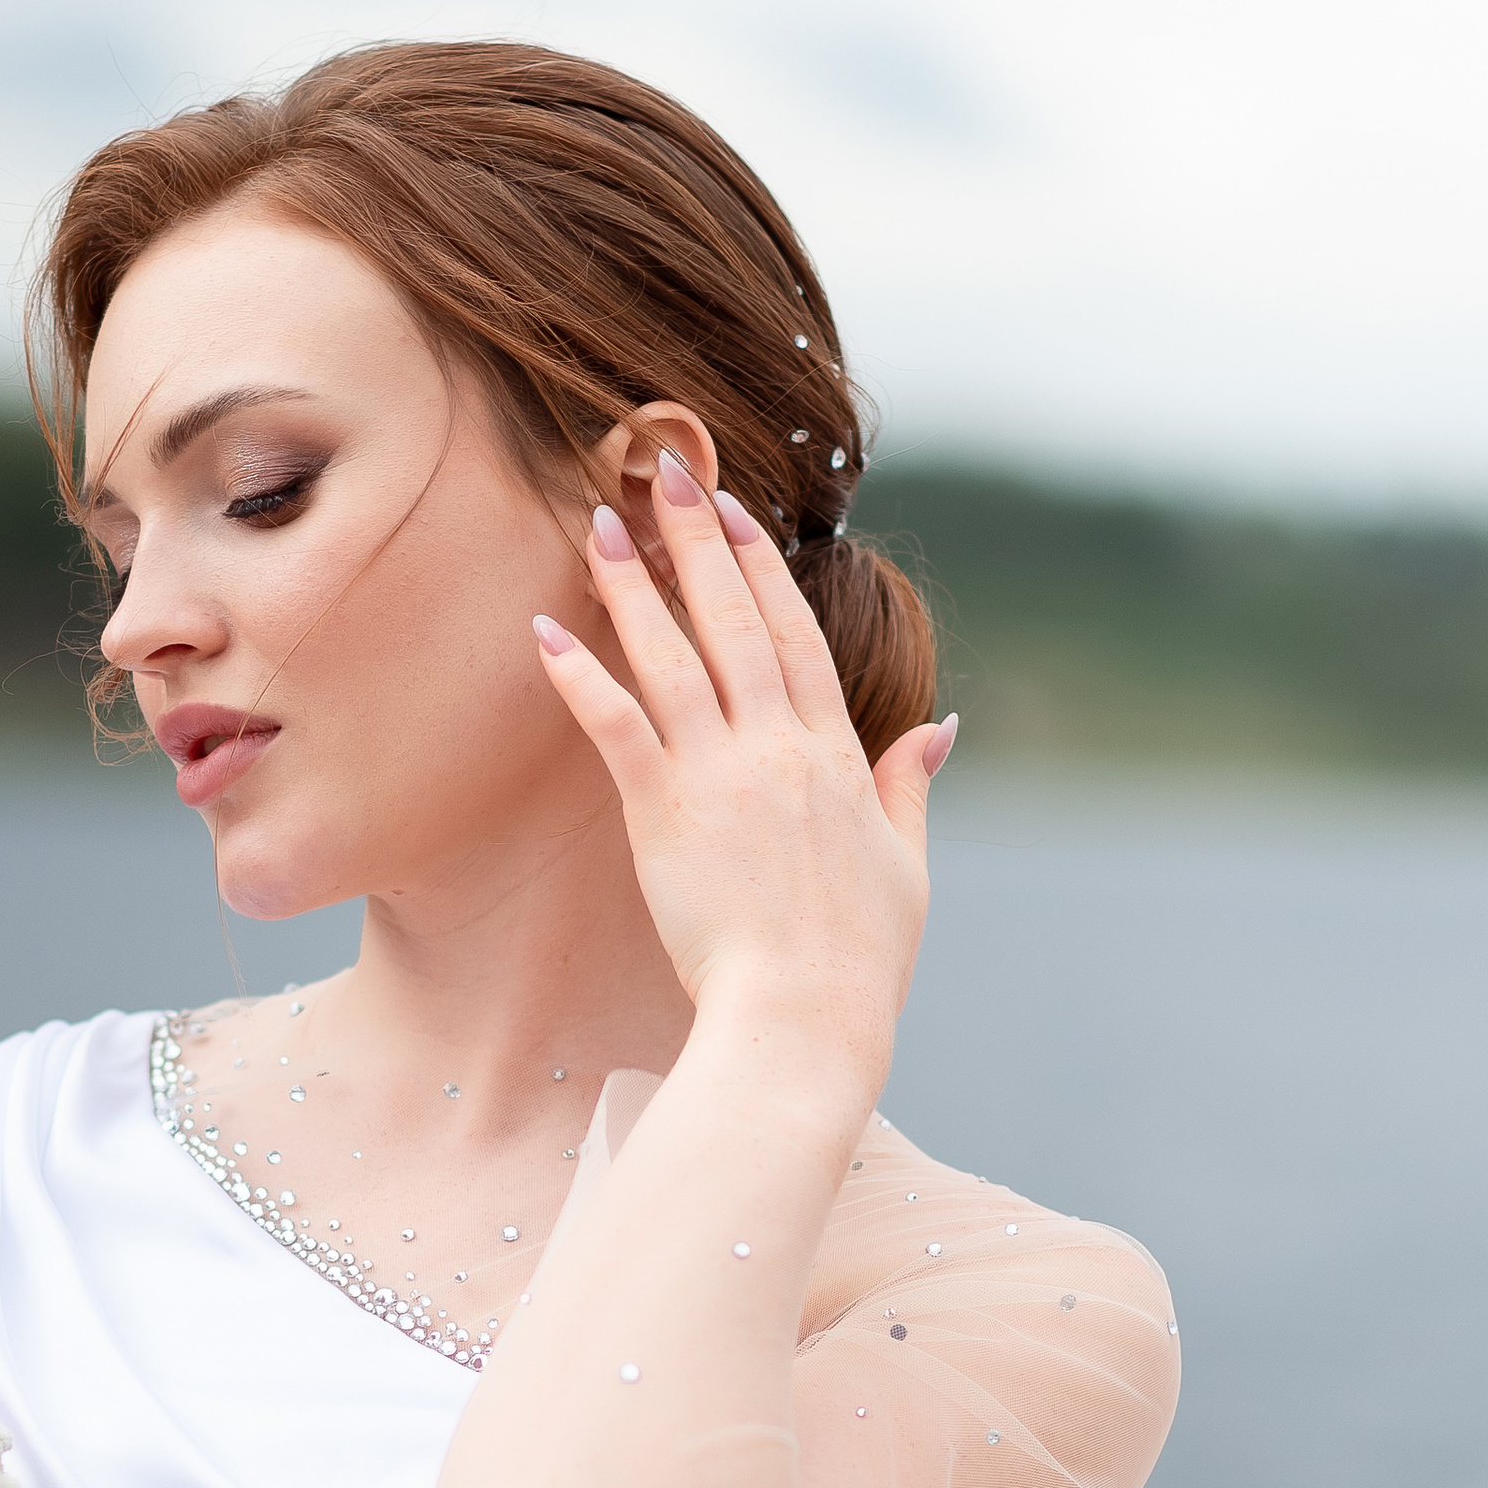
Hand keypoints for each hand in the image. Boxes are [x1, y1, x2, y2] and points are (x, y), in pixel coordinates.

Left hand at [534, 453, 947, 1087]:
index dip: (759, 566)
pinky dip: (581, 674)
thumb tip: (940, 729)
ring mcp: (721, 774)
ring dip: (634, 584)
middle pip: (733, 620)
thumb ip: (908, 787)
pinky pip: (616, 725)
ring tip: (601, 522)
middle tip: (662, 469)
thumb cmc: (857, 959)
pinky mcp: (665, 812)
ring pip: (672, 656)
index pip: (794, 634)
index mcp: (836, 753)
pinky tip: (548, 629)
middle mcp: (779, 747)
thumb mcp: (904, 864)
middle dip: (696, 538)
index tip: (731, 511)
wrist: (804, 1018)